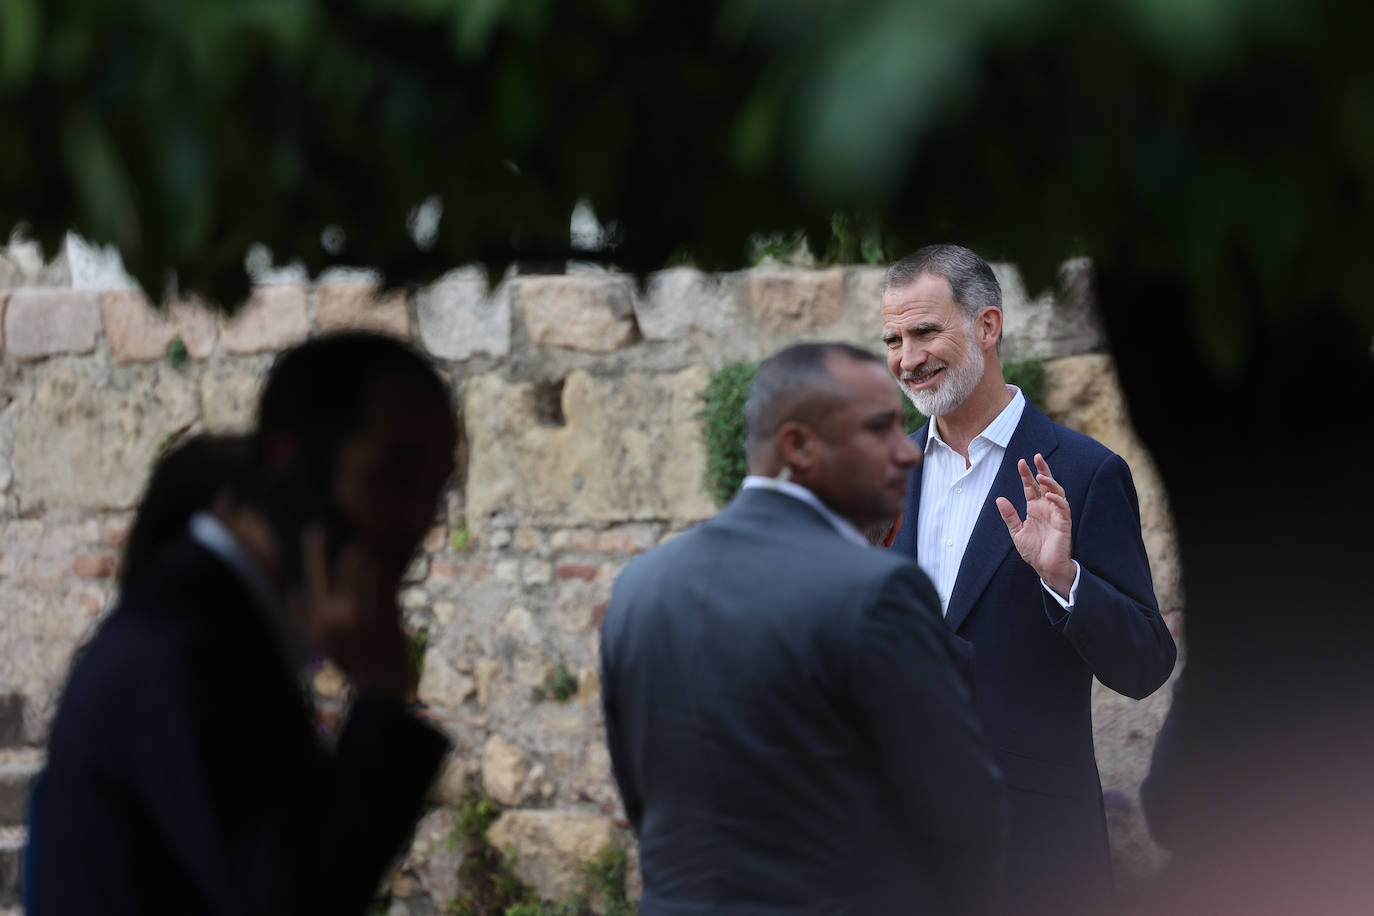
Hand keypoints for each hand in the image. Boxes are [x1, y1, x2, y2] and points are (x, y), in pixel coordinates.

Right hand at [289, 527, 415, 699]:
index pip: (308, 579)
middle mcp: (333, 618)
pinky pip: (382, 579)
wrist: (384, 688)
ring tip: (365, 533)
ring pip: (360, 569)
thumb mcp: (317, 646)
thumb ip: (299, 619)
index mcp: (315, 624)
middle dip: (335, 545)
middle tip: (340, 524)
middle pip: (333, 568)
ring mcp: (361, 616)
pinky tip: (384, 550)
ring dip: (363, 549)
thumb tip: (288, 590)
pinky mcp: (385, 615)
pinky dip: (383, 564)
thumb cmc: (352, 664)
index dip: (311, 552)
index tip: (312, 530)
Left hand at [995, 453, 1076, 599]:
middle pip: (1046, 484)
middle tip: (1037, 457)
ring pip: (1057, 492)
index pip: (1031, 487)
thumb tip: (999, 499)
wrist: (1046, 567)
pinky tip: (1049, 495)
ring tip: (1040, 475)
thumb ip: (1010, 515)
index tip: (1020, 462)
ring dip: (1050, 482)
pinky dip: (1057, 500)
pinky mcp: (1064, 522)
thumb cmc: (1034, 551)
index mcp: (1035, 508)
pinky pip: (1063, 507)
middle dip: (1042, 470)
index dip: (1026, 475)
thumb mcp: (1016, 532)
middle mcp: (1046, 508)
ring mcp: (1056, 513)